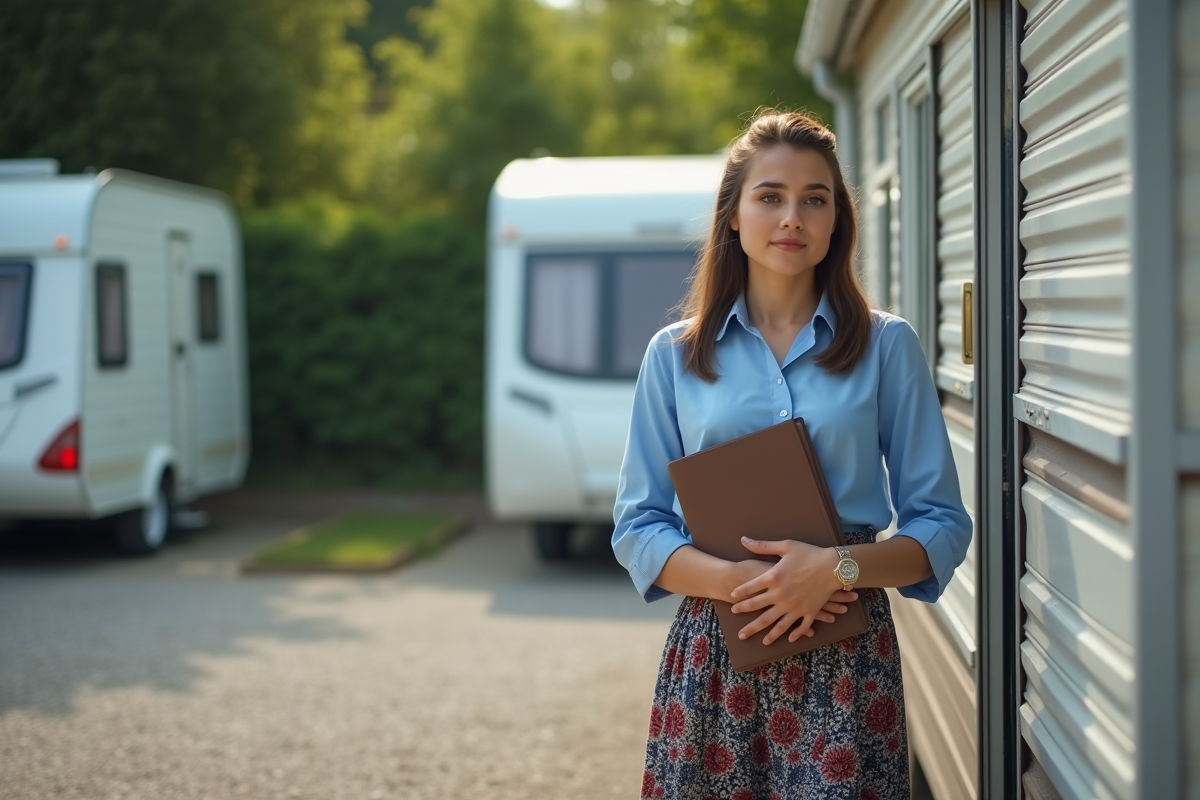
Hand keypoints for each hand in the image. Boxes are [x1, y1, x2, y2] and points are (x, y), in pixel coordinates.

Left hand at [729, 538, 855, 644]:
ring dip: (764, 632)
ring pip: (775, 623)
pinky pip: (800, 627)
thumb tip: (743, 539)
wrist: (834, 565)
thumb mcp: (785, 546)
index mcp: (773, 577)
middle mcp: (780, 595)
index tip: (732, 597)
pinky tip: (788, 639)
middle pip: (757, 608)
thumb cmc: (810, 553)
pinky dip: (794, 634)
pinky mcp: (809, 612)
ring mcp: (794, 606)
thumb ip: (763, 546)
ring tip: (756, 638)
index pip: (750, 588)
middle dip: (744, 614)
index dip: (739, 593)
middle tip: (735, 620)